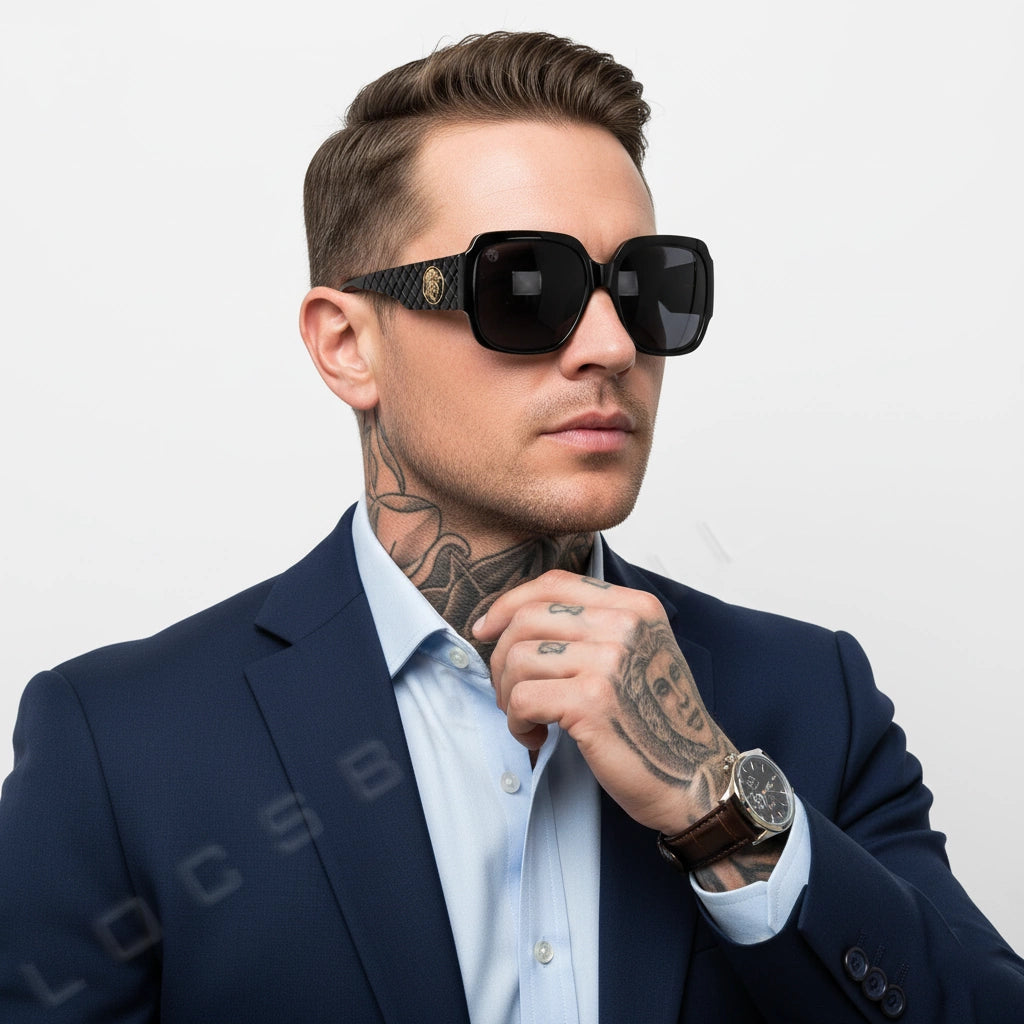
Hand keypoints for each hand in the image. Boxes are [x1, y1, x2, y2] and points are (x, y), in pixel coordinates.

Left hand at [472, 569, 736, 836]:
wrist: (694, 778)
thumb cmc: (656, 722)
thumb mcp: (636, 654)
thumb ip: (591, 626)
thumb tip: (511, 617)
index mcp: (635, 607)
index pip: (554, 583)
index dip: (508, 604)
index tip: (486, 630)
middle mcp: (625, 625)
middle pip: (527, 618)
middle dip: (502, 659)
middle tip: (511, 694)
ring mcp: (609, 661)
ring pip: (518, 657)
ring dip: (508, 695)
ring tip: (528, 719)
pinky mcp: (592, 702)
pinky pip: (522, 698)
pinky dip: (517, 722)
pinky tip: (537, 737)